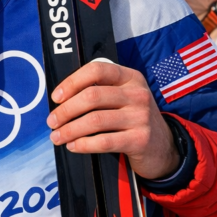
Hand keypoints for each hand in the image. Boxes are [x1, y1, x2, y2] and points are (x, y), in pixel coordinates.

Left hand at [47, 61, 178, 179]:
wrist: (164, 147)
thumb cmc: (132, 119)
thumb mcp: (123, 98)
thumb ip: (99, 92)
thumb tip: (60, 101)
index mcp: (130, 77)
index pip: (97, 70)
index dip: (72, 82)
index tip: (56, 97)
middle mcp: (137, 94)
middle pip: (92, 96)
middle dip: (65, 110)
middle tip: (52, 122)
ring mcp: (141, 117)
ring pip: (95, 120)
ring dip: (69, 130)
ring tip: (57, 137)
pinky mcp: (140, 140)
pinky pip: (104, 141)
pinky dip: (83, 144)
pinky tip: (73, 146)